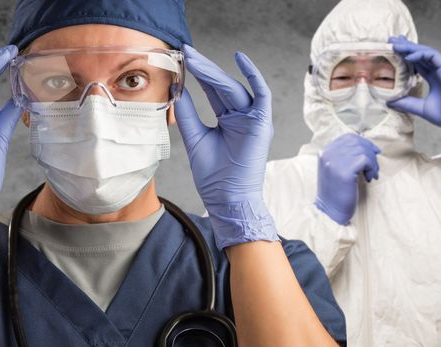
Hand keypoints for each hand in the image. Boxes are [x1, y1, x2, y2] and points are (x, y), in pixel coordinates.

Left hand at [174, 45, 277, 249]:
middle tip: (187, 53)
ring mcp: (253, 119)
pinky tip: (240, 59)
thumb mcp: (195, 139)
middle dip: (204, 69)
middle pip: (222, 86)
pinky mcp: (261, 123)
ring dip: (214, 73)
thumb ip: (187, 115)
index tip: (183, 58)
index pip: (213, 92)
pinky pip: (262, 94)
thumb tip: (178, 90)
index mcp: (228, 121)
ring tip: (195, 60)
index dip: (199, 74)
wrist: (227, 199)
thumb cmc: (214, 177)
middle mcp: (242, 117)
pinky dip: (253, 76)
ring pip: (234, 88)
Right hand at [314, 134, 380, 224]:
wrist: (330, 211)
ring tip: (372, 174)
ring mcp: (335, 162)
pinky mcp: (345, 172)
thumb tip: (367, 146)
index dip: (363, 142)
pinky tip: (369, 178)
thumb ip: (344, 156)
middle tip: (374, 166)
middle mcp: (328, 154)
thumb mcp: (335, 169)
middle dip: (370, 152)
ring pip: (363, 151)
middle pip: (357, 142)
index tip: (373, 151)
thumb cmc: (336, 192)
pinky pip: (365, 160)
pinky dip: (371, 168)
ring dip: (372, 162)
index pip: (347, 137)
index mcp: (325, 152)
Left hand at [386, 36, 440, 132]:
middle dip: (407, 46)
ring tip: (396, 44)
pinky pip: (434, 56)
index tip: (393, 51)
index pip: (419, 64)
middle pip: (421, 54)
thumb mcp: (421, 108)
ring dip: (411, 47)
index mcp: (434, 79)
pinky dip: (421, 54)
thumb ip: (407, 103)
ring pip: (426, 52)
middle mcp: (439, 72)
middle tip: (391, 40)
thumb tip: (389, 102)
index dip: (406, 56)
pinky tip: (408, 56)